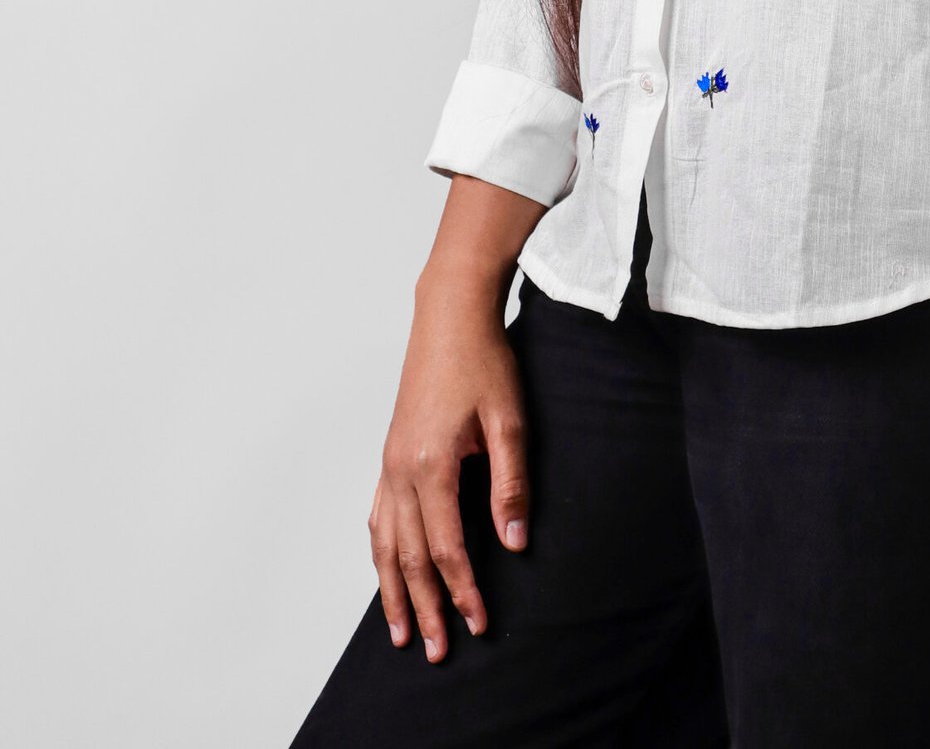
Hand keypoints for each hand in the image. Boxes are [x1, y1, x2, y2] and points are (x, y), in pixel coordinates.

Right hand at [368, 266, 529, 662]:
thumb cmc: (484, 361)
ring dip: (392, 590)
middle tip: (435, 651)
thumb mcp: (510, 420)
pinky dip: (380, 553)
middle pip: (408, 556)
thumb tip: (515, 540)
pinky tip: (385, 570)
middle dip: (423, 606)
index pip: (446, 546)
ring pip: (384, 543)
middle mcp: (401, 470)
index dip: (463, 589)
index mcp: (431, 464)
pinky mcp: (390, 453)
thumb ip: (511, 482)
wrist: (449, 315)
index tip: (478, 623)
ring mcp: (389, 462)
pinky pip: (377, 516)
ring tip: (400, 632)